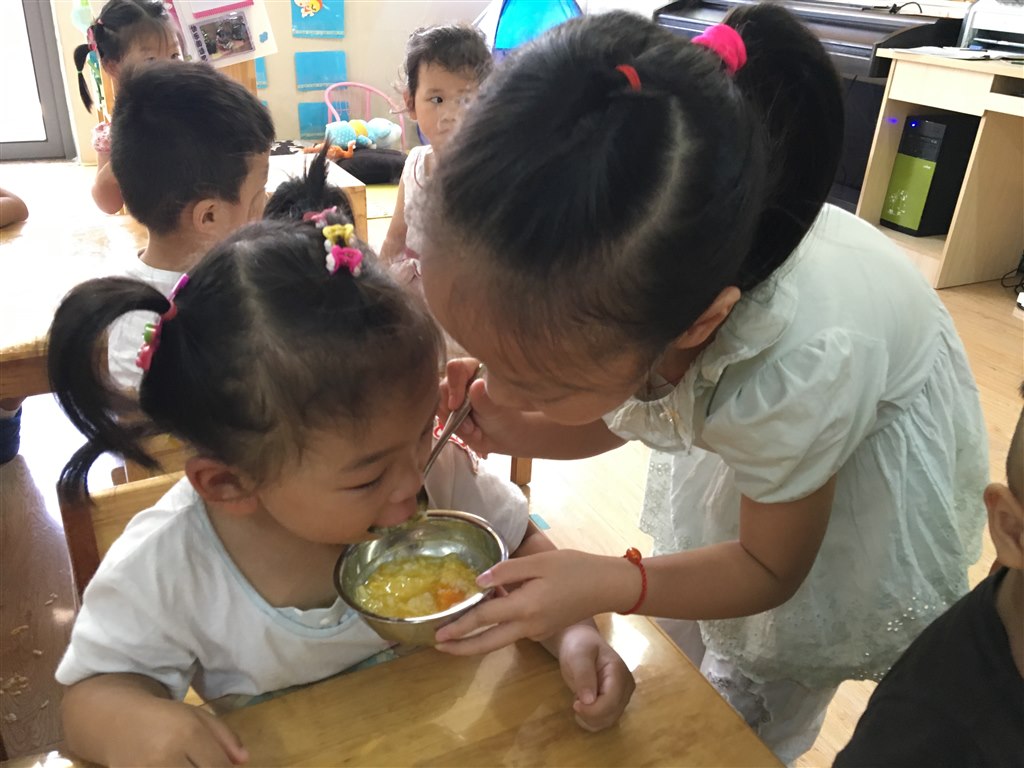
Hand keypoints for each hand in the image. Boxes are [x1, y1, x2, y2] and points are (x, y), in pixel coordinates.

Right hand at [104, 698, 247, 766]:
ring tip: (192, 765)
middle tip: (208, 765)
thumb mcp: (198, 717)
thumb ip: (225, 737)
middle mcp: (166, 755)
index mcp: (187, 733)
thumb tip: (244, 761)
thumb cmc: (164, 718)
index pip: (219, 767)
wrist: (116, 721)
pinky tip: (177, 767)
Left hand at [435, 550, 624, 653]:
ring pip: (500, 639)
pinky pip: (514, 630)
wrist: (607, 586)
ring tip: (455, 629)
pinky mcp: (544, 629)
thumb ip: (506, 570)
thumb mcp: (540, 562)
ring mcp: (537, 631)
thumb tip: (478, 581)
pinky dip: (496, 627)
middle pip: (488, 643)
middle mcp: (528, 626)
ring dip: (477, 639)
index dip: (458, 626)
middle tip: (438, 646)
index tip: (437, 633)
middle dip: (461, 647)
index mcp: (525, 607)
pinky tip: (487, 613)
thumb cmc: (574, 568)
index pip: (484, 619)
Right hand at [438, 358, 529, 456]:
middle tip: (470, 428)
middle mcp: (463, 378)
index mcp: (477, 369)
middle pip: (444, 387)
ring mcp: (455, 394)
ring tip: (476, 433)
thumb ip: (485, 399)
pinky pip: (442, 418)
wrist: (507, 436)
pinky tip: (472, 434)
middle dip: (455, 412)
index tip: (456, 406)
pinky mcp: (450, 409)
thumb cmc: (507, 418)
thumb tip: (476, 384)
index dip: (453, 386)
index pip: (456, 367)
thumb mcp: (497, 411)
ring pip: (441, 405)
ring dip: (456, 424)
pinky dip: (456, 430)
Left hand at [555, 623, 635, 730]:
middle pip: (611, 714)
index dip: (593, 710)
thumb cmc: (579, 646)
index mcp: (619, 672)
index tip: (575, 705)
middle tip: (574, 702)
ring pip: (608, 721)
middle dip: (590, 715)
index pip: (611, 701)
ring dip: (589, 718)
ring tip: (579, 701)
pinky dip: (591, 720)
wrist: (581, 643)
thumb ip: (584, 675)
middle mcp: (626, 687)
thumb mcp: (578, 656)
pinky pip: (604, 721)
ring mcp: (622, 697)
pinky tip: (583, 707)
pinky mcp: (615, 704)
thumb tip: (589, 701)